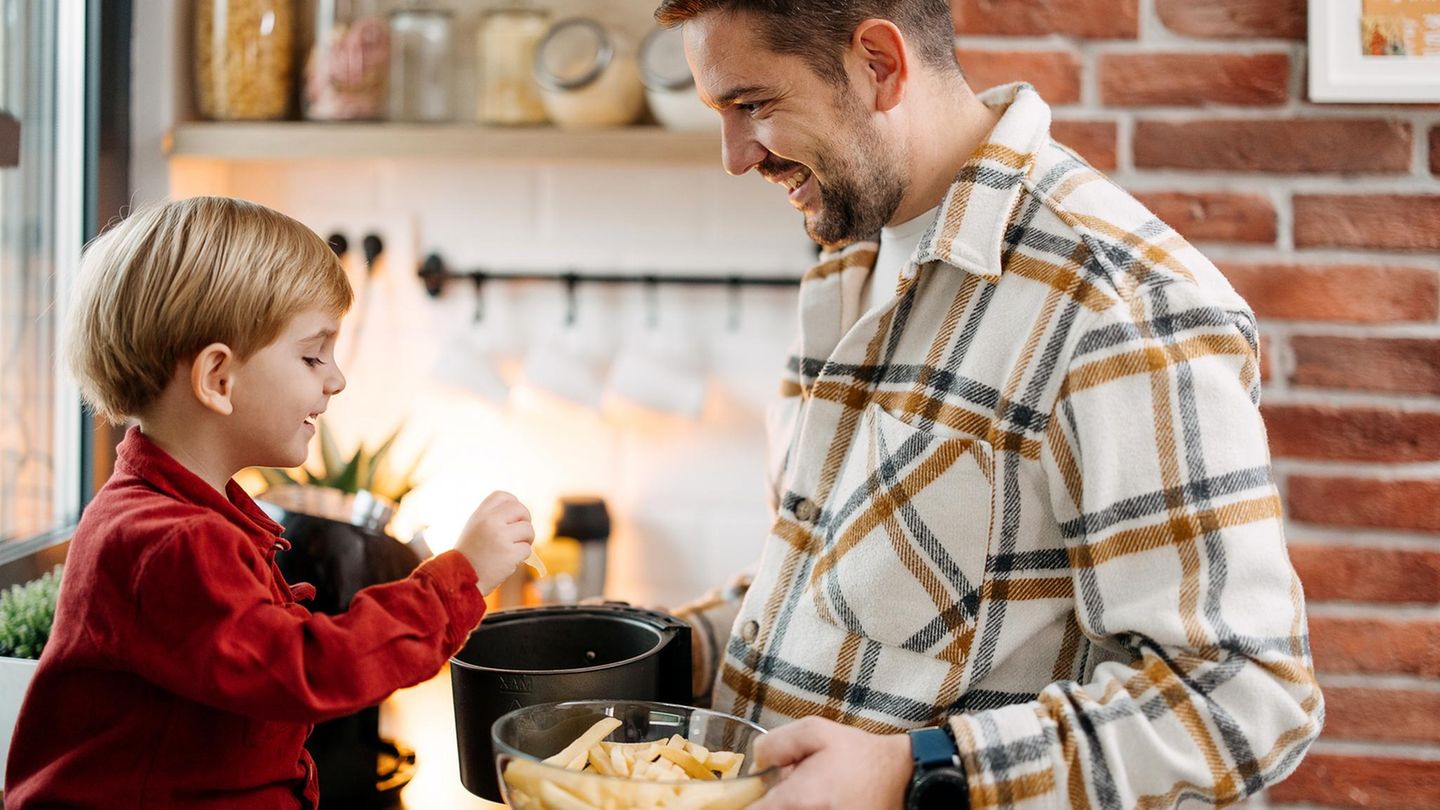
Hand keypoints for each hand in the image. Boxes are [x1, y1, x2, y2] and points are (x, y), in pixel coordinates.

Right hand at [455, 491, 533, 593]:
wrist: (458, 579)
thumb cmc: (468, 556)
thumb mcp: (474, 529)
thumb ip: (491, 518)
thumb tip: (520, 515)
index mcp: (480, 514)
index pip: (503, 496)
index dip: (513, 504)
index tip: (514, 517)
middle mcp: (490, 522)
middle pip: (520, 509)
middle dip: (525, 521)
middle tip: (521, 534)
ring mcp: (500, 536)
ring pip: (528, 530)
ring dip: (526, 541)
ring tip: (513, 550)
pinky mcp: (509, 553)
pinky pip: (527, 549)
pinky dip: (521, 557)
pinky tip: (508, 562)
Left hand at [751, 717, 911, 809]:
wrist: (901, 779)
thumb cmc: (859, 756)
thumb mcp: (816, 731)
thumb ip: (775, 743)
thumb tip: (755, 765)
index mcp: (798, 800)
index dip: (745, 802)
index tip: (754, 790)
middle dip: (768, 803)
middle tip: (786, 785)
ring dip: (784, 806)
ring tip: (808, 792)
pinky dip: (803, 808)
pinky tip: (817, 800)